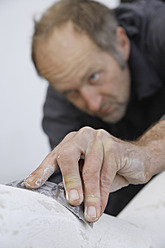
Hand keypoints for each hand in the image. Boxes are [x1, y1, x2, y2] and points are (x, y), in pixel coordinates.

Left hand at [24, 127, 150, 221]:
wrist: (138, 159)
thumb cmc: (110, 166)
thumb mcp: (89, 174)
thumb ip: (76, 180)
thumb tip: (62, 196)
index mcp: (72, 142)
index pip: (54, 157)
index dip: (42, 171)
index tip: (32, 184)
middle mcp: (82, 137)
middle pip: (68, 157)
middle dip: (70, 182)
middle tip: (73, 201)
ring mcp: (98, 139)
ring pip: (90, 169)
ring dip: (90, 195)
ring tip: (90, 212)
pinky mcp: (113, 146)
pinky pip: (106, 173)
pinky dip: (103, 193)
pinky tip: (100, 205)